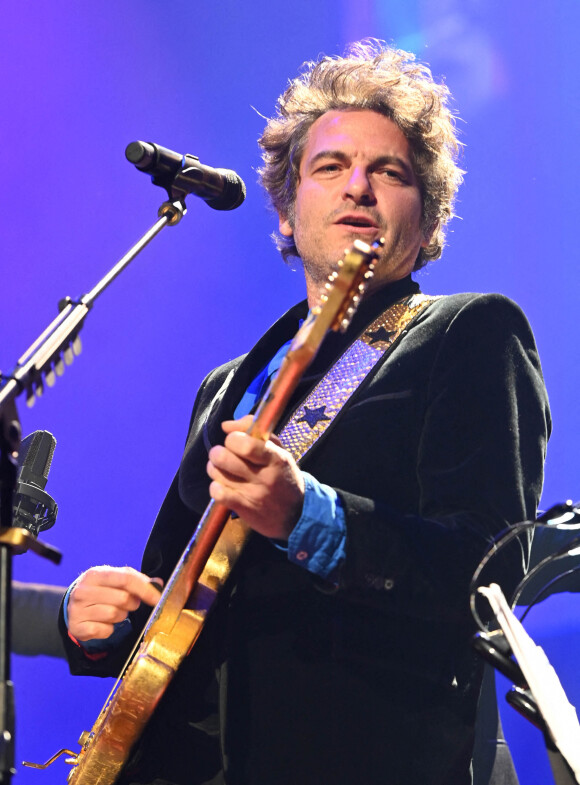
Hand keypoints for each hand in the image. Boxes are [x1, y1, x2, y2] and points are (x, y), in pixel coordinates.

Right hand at [68, 565, 162, 641]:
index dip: (145, 589)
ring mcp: (78, 610)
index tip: (158, 598)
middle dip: (132, 603)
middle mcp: (83, 591)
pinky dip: (109, 629)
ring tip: (112, 610)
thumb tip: (158, 584)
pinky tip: (103, 622)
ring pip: (115, 615)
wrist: (73, 606)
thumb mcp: (114, 579)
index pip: (126, 579)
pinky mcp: (77, 627)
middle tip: (128, 603)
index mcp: (95, 574)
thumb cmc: (100, 590)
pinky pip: (106, 631)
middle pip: (123, 598)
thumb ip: (137, 580)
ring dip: (121, 615)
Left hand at [207, 415, 304, 540]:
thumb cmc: (283, 476)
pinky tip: (222, 486)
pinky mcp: (244, 508)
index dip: (233, 439)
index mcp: (274, 458)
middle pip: (224, 458)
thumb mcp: (278, 451)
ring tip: (222, 470)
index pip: (246, 445)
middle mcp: (263, 476)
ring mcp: (253, 494)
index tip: (234, 441)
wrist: (297, 513)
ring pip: (218, 474)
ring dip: (215, 469)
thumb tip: (226, 425)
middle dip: (217, 453)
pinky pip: (218, 494)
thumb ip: (255, 431)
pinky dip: (215, 487)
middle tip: (222, 455)